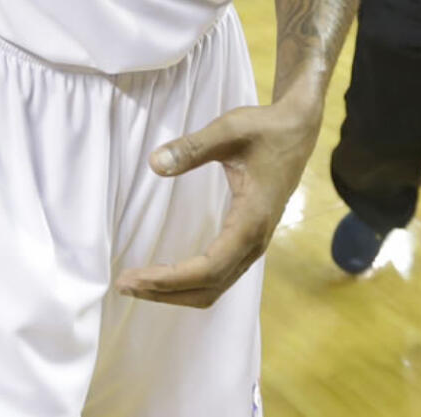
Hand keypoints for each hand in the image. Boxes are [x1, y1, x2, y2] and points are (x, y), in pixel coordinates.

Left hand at [115, 98, 317, 307]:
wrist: (296, 130)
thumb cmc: (263, 130)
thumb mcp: (227, 131)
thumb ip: (191, 148)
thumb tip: (154, 164)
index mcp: (250, 220)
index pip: (209, 267)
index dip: (171, 278)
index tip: (135, 278)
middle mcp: (254, 241)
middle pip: (209, 286)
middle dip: (166, 291)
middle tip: (124, 285)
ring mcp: (253, 243)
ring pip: (215, 285)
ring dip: (177, 291)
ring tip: (138, 284)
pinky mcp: (248, 237)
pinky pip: (220, 273)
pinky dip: (191, 282)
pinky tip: (167, 274)